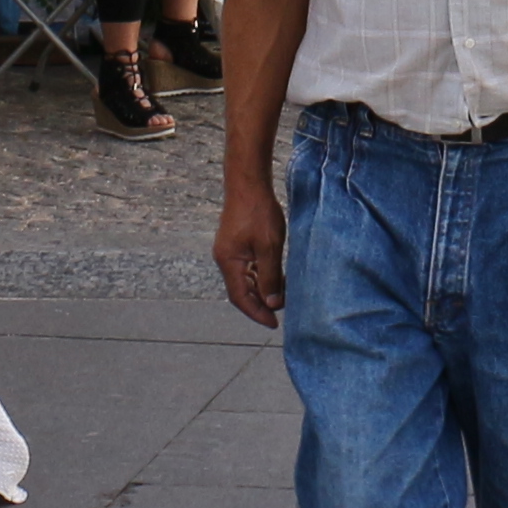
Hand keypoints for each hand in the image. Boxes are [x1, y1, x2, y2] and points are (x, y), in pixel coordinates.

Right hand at [214, 172, 288, 326]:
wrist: (248, 183)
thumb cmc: (258, 212)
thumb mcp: (269, 247)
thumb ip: (270, 277)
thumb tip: (273, 303)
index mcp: (229, 262)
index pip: (240, 298)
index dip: (257, 313)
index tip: (274, 324)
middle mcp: (225, 259)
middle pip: (241, 291)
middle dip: (260, 304)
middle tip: (280, 314)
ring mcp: (229, 251)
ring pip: (245, 279)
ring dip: (261, 291)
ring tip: (282, 298)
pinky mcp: (236, 243)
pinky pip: (247, 267)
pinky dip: (260, 277)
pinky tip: (276, 278)